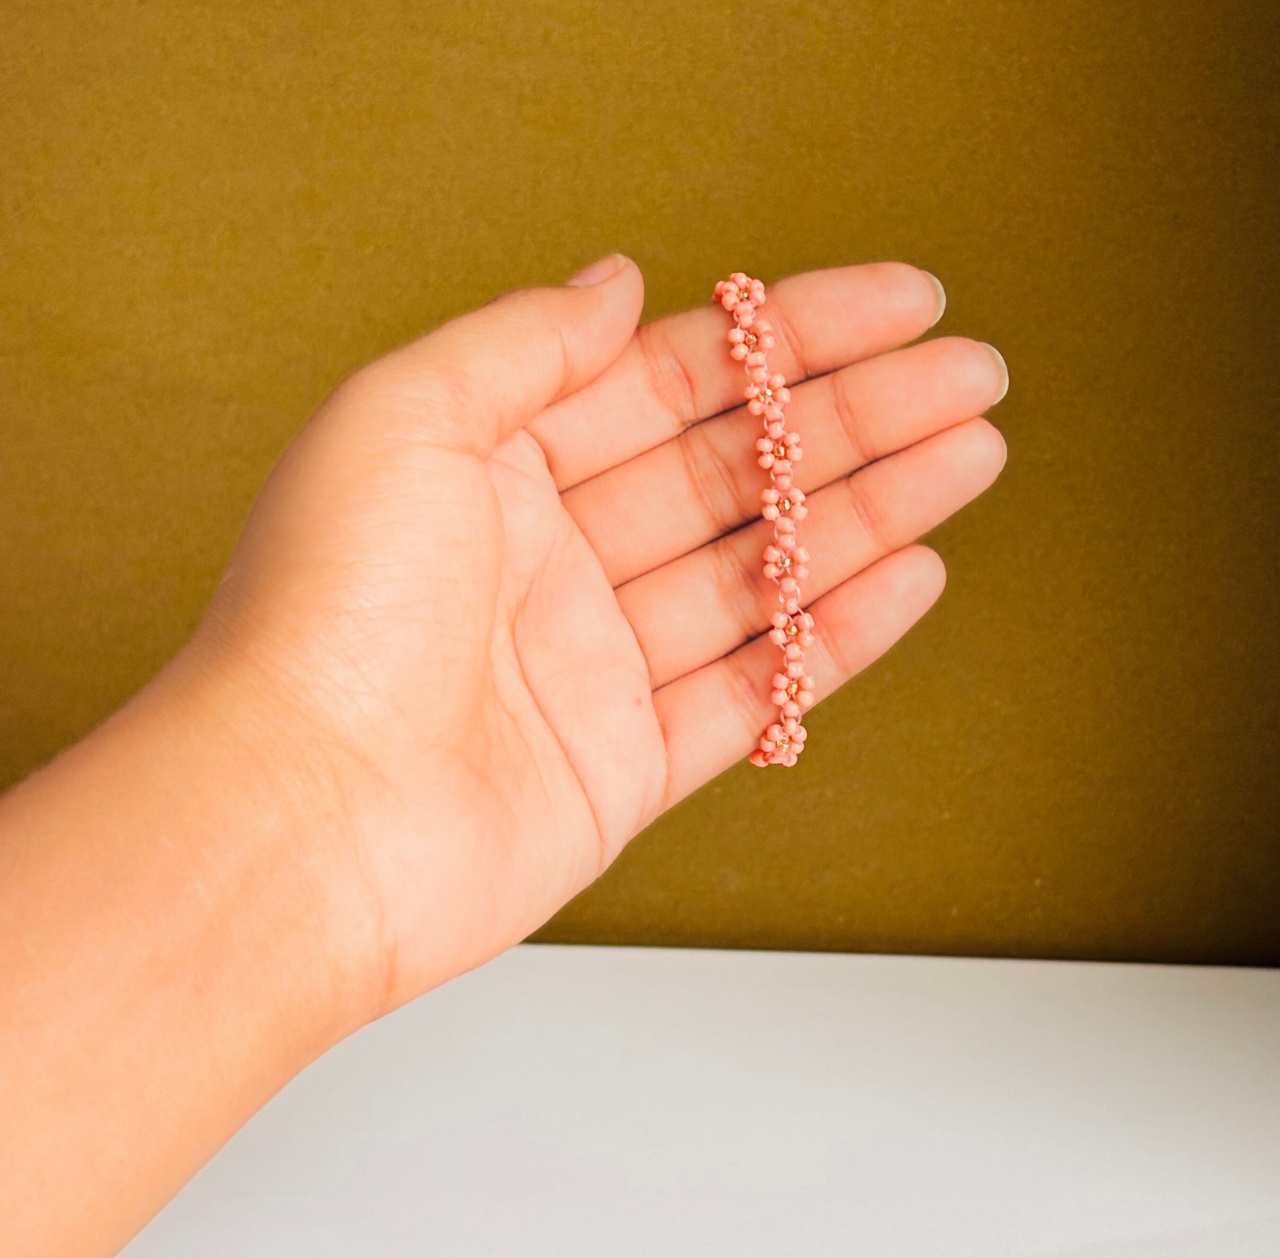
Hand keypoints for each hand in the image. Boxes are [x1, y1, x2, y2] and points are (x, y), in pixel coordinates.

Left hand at [185, 253, 1008, 1016]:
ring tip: (972, 458)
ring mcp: (594, 666)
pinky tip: (911, 576)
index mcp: (497, 469)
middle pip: (735, 472)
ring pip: (760, 574)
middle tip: (972, 378)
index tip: (899, 303)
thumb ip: (524, 343)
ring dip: (869, 513)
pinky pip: (752, 690)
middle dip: (858, 420)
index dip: (790, 338)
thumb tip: (618, 281)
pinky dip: (831, 637)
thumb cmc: (324, 613)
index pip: (673, 380)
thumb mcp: (402, 417)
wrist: (298, 819)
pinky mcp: (625, 764)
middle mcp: (551, 562)